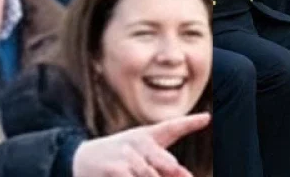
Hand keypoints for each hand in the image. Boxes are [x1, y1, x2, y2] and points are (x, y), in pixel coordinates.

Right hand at [71, 113, 207, 176]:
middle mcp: (138, 143)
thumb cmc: (122, 157)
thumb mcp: (142, 155)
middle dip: (173, 170)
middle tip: (182, 173)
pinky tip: (131, 175)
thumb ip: (164, 166)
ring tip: (155, 173)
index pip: (172, 128)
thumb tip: (184, 174)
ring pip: (149, 174)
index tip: (206, 118)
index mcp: (148, 136)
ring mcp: (126, 156)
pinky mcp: (114, 168)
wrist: (83, 159)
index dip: (190, 122)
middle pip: (165, 160)